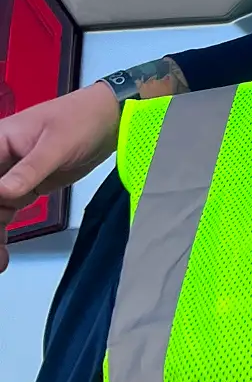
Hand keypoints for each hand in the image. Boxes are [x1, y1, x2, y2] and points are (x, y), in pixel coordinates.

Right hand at [0, 82, 120, 270]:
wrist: (110, 119)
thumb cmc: (83, 119)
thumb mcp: (56, 144)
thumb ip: (29, 170)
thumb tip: (1, 192)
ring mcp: (10, 176)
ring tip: (1, 262)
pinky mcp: (24, 188)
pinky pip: (5, 214)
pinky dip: (2, 234)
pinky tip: (3, 255)